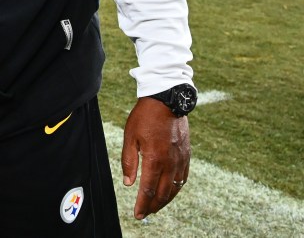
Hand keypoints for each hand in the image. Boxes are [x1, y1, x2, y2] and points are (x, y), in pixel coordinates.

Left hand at [121, 97, 190, 219]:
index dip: (142, 204)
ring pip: (175, 188)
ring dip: (165, 200)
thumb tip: (128, 183)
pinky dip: (176, 189)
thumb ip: (129, 161)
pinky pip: (183, 178)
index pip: (148, 190)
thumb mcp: (130, 137)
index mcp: (155, 159)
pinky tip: (170, 192)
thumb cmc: (144, 117)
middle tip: (144, 214)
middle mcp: (170, 163)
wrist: (167, 100)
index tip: (137, 214)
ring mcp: (181, 159)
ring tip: (155, 206)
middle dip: (153, 206)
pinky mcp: (186, 155)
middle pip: (163, 193)